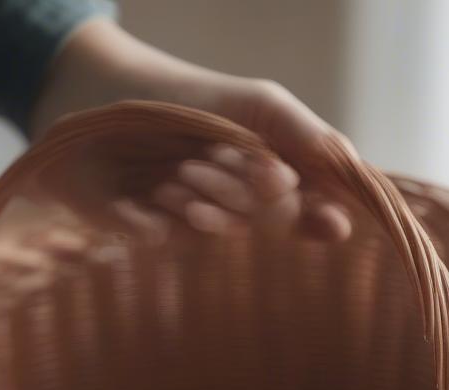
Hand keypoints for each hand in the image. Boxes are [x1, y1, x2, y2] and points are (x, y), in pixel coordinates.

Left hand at [30, 19, 353, 242]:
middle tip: (208, 163)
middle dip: (243, 192)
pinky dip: (152, 221)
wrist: (94, 90)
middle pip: (263, 220)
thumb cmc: (182, 95)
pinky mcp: (144, 230)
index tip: (328, 223)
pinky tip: (142, 200)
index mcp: (265, 175)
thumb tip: (354, 180)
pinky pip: (161, 241)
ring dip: (201, 201)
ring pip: (215, 232)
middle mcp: (234, 203)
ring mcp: (191, 220)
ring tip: (176, 173)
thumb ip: (306, 135)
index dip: (319, 219)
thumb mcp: (257, 104)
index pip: (306, 210)